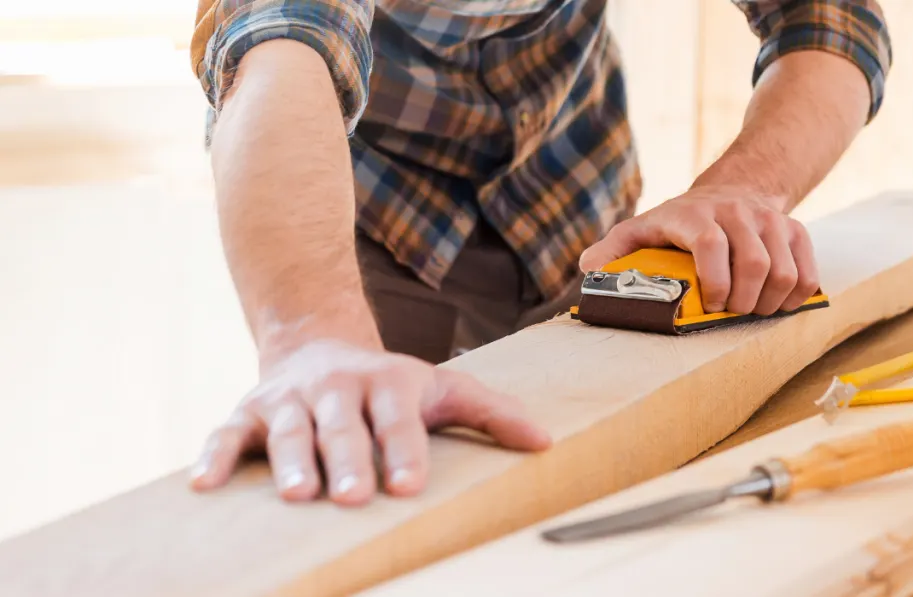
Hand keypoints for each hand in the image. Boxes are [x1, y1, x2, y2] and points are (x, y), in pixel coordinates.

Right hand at [189, 334, 551, 504]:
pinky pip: (228, 432)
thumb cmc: (389, 383)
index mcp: (387, 382)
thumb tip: (545, 442)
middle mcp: (338, 387)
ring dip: (292, 460)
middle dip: (349, 460)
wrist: (319, 343)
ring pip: (290, 429)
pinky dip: (215, 454)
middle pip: (344, 426)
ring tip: (300, 495)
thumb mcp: (442, 388)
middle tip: (355, 496)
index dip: (404, 449)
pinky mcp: (251, 411)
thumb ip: (491, 413)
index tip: (409, 485)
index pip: (398, 417)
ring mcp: (291, 398)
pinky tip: (205, 485)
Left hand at [579, 185, 819, 315]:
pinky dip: (796, 298)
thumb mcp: (640, 229)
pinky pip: (808, 273)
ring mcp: (770, 221)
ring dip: (769, 304)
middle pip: (754, 263)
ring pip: (784, 272)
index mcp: (694, 214)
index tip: (712, 305)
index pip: (710, 243)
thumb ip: (613, 250)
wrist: (729, 191)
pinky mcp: (795, 231)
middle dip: (744, 301)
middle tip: (732, 314)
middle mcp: (736, 212)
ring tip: (752, 311)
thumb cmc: (678, 222)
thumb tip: (587, 270)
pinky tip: (776, 304)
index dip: (714, 280)